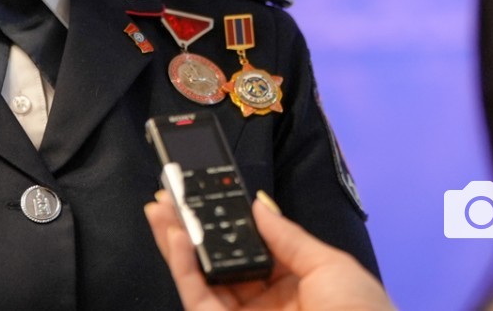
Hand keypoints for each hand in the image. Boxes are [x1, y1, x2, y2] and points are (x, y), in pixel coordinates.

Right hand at [144, 190, 393, 310]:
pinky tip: (176, 238)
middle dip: (192, 227)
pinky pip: (197, 298)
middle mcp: (263, 303)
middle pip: (217, 259)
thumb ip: (287, 236)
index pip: (249, 246)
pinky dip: (182, 268)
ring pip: (199, 277)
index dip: (226, 220)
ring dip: (177, 242)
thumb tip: (258, 204)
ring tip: (162, 208)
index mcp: (293, 285)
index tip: (207, 192)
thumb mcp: (330, 265)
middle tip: (171, 195)